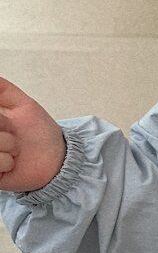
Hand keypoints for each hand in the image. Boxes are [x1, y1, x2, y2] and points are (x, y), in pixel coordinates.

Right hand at [0, 76, 66, 193]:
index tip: (9, 122)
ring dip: (8, 146)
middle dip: (3, 128)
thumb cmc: (40, 132)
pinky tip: (13, 164)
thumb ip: (3, 89)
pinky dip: (7, 162)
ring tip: (15, 150)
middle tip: (15, 135)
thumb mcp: (23, 105)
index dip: (2, 120)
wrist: (57, 159)